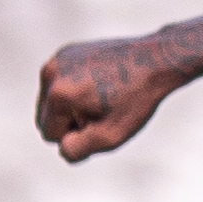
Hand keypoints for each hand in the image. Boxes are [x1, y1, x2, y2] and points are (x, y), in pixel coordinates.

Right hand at [35, 34, 179, 161]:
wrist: (156, 60)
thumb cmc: (136, 99)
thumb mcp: (111, 136)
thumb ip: (77, 150)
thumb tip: (61, 148)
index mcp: (58, 94)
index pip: (50, 134)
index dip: (77, 136)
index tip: (103, 121)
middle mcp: (51, 72)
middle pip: (46, 117)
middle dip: (71, 121)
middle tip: (104, 110)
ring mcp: (58, 58)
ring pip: (52, 101)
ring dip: (74, 107)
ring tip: (104, 97)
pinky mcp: (67, 51)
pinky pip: (62, 84)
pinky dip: (77, 90)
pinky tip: (103, 84)